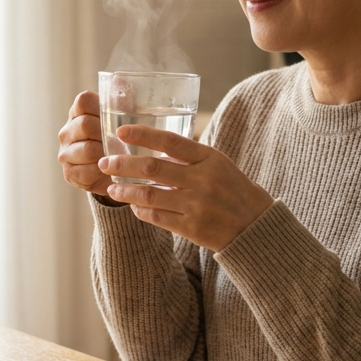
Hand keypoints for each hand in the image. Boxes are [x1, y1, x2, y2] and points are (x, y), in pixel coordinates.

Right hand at [58, 91, 114, 197]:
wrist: (116, 172)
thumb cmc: (120, 139)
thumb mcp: (124, 117)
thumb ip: (123, 99)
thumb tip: (120, 79)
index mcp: (78, 112)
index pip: (83, 100)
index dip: (101, 107)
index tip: (117, 118)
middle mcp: (67, 131)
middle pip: (85, 125)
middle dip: (107, 133)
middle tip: (124, 140)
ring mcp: (65, 153)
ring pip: (86, 149)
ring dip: (107, 153)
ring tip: (120, 156)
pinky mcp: (70, 173)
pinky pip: (86, 171)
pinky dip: (102, 171)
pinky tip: (112, 170)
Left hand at [98, 125, 274, 251]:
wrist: (255, 226)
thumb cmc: (234, 190)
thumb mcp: (218, 164)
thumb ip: (189, 157)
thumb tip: (154, 147)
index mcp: (209, 159)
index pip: (170, 141)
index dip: (143, 135)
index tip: (120, 132)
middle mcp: (202, 180)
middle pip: (153, 168)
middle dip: (123, 164)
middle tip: (105, 162)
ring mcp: (196, 205)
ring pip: (149, 196)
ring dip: (126, 191)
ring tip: (111, 188)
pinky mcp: (192, 228)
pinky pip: (157, 217)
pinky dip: (141, 211)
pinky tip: (132, 207)